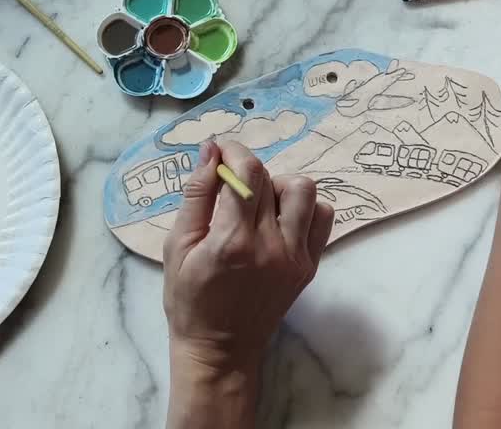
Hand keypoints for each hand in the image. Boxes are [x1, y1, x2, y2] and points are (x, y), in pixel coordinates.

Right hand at [163, 140, 333, 395]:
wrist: (221, 350)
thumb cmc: (189, 300)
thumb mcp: (177, 247)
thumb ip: (196, 195)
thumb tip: (210, 151)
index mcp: (232, 241)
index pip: (246, 172)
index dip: (233, 151)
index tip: (221, 150)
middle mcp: (270, 246)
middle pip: (271, 177)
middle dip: (247, 167)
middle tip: (230, 182)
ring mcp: (296, 257)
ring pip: (305, 191)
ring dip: (279, 186)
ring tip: (258, 202)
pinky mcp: (309, 266)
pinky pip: (322, 218)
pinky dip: (304, 208)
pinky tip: (279, 219)